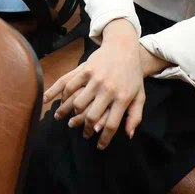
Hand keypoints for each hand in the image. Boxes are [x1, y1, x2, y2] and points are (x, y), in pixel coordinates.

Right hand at [46, 20, 145, 148]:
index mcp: (122, 98)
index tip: (99, 146)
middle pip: (91, 117)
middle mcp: (108, 90)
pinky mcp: (85, 70)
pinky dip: (60, 95)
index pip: (111, 125)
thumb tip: (128, 135)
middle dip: (86, 129)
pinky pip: (69, 85)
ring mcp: (95, 79)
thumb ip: (135, 116)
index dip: (104, 139)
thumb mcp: (140, 96)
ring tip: (66, 119)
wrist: (123, 48)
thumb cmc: (132, 75)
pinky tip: (54, 101)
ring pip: (77, 103)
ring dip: (69, 114)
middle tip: (84, 134)